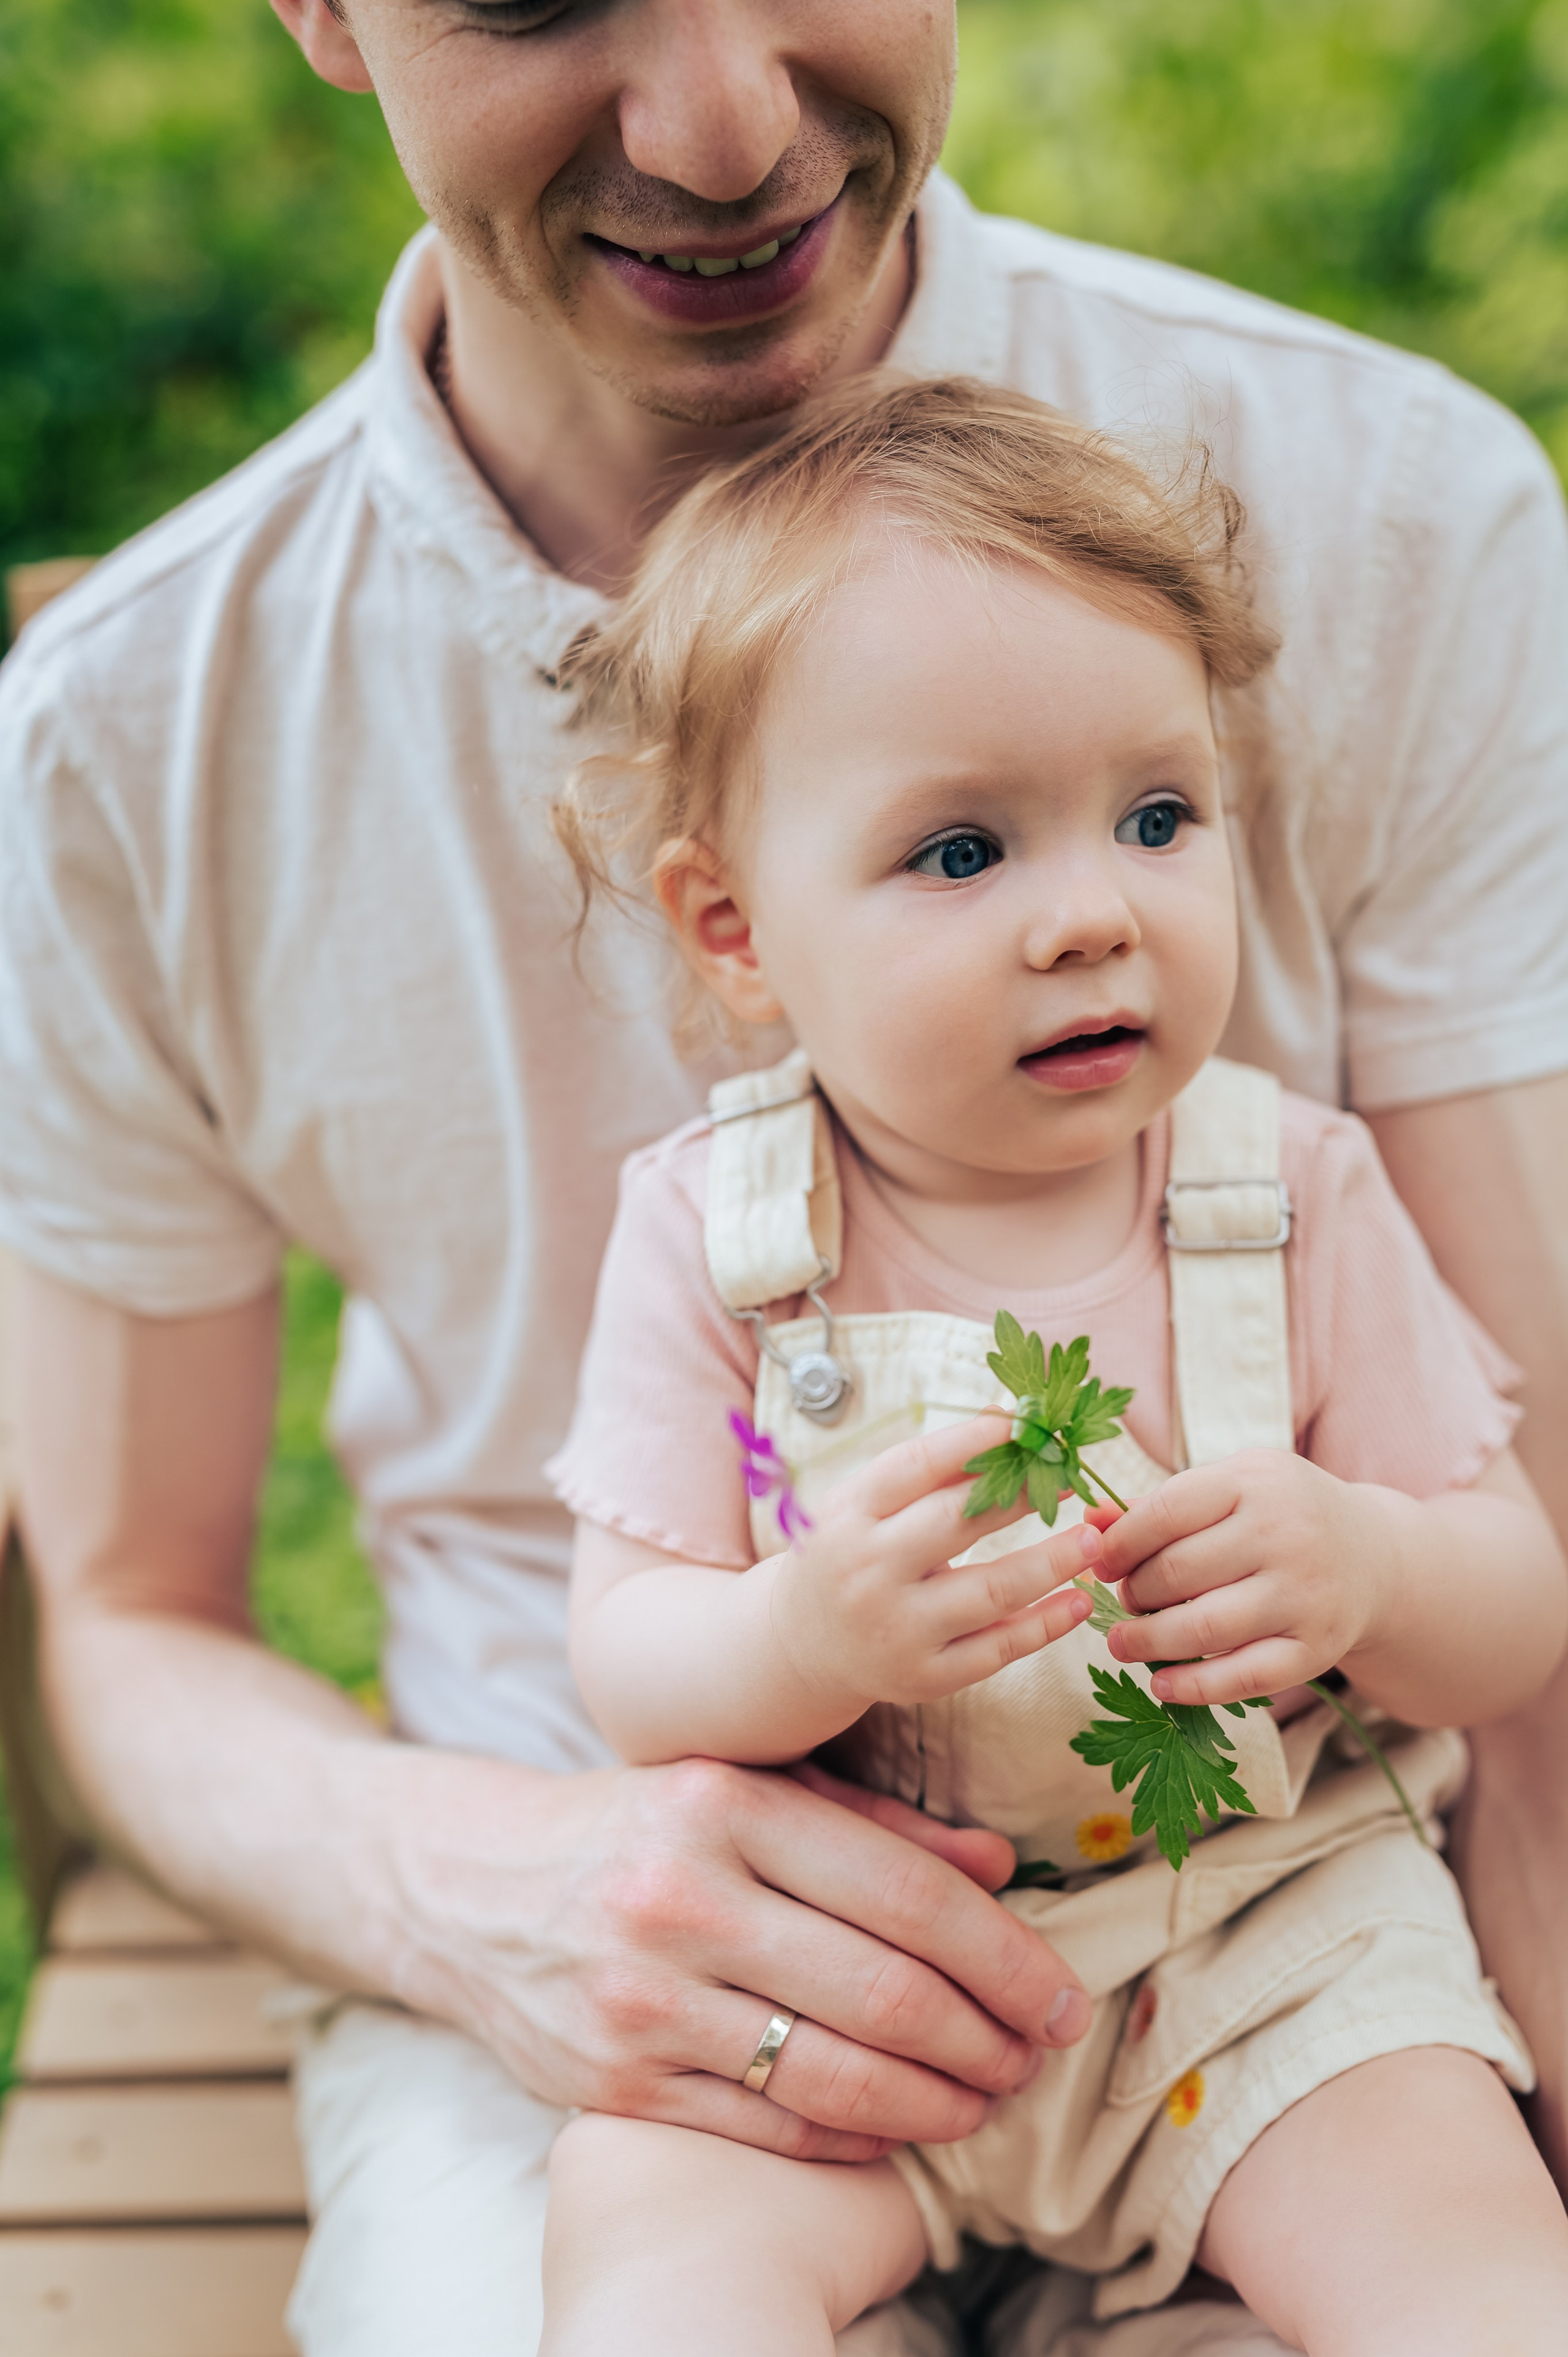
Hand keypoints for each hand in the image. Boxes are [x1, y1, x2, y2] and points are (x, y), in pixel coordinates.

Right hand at [401, 1747, 1092, 2166]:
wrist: (475, 1888)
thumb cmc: (641, 1829)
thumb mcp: (744, 1789)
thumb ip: (874, 1825)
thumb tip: (1000, 1865)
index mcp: (724, 1804)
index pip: (906, 1889)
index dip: (1004, 1954)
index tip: (1061, 1993)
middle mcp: (679, 1897)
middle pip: (884, 1989)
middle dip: (989, 2036)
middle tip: (1040, 2053)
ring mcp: (641, 1998)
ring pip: (835, 2072)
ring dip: (938, 2099)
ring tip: (988, 2096)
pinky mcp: (615, 2083)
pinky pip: (769, 2123)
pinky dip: (855, 2134)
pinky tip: (901, 2127)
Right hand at [767, 1415, 1100, 1719]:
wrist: (802, 1645)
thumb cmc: (848, 1552)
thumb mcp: (863, 1504)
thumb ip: (927, 1468)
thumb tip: (1008, 1419)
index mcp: (848, 1516)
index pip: (917, 1465)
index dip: (977, 1439)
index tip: (1029, 1423)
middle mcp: (868, 1572)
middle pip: (958, 1522)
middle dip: (1022, 1494)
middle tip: (1070, 1476)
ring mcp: (897, 1629)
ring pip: (992, 1591)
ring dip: (1053, 1562)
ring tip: (1092, 1539)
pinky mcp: (924, 1677)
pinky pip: (998, 1649)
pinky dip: (1045, 1626)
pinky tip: (1079, 1602)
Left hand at [1093, 1451, 1399, 1707]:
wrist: (1372, 1554)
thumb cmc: (1279, 1514)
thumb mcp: (1229, 1488)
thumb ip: (1159, 1506)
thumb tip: (1085, 1524)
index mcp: (1254, 1482)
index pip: (1165, 1513)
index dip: (1119, 1544)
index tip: (1099, 1562)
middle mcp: (1285, 1534)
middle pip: (1178, 1573)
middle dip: (1134, 1593)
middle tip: (1123, 1601)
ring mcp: (1305, 1594)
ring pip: (1204, 1628)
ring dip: (1149, 1642)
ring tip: (1124, 1643)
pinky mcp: (1318, 1647)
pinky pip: (1243, 1677)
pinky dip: (1194, 1687)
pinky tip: (1162, 1684)